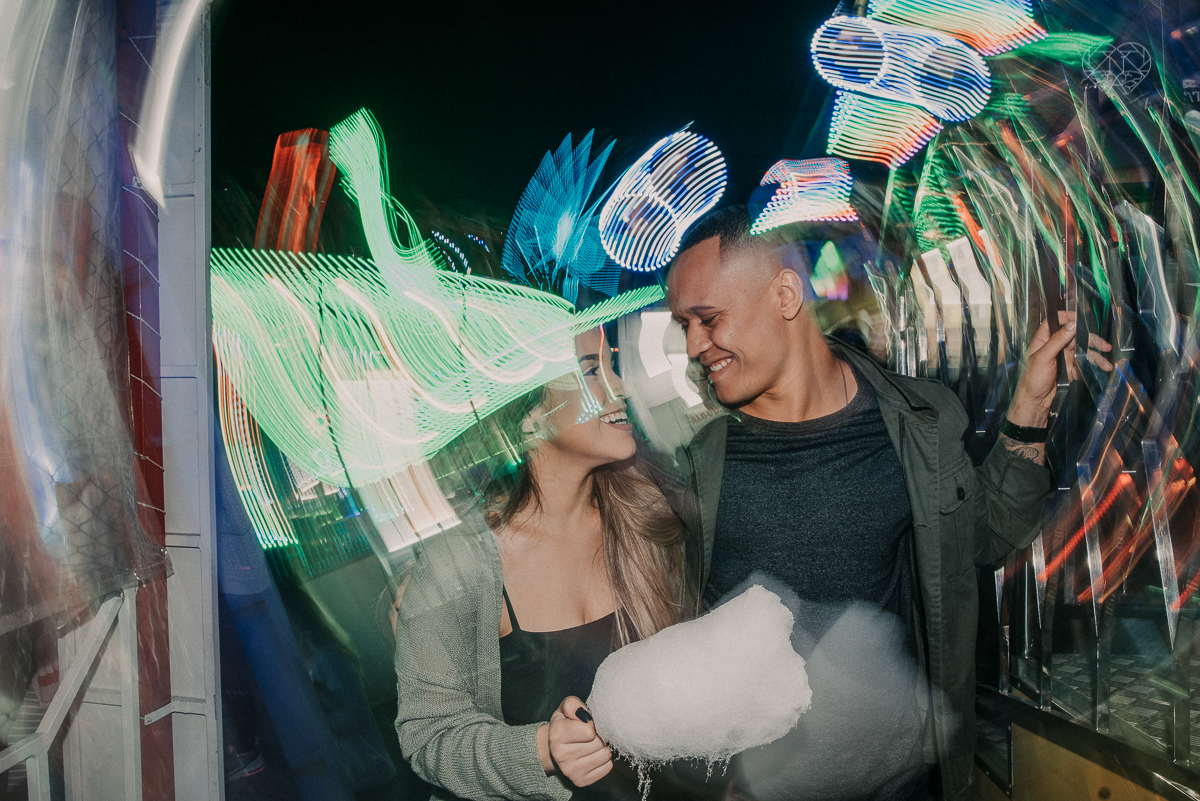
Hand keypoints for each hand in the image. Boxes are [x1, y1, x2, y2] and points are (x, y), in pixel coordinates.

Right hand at [540, 697, 611, 785]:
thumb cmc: (564, 724)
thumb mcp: (565, 709)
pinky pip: (607, 767)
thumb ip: (573, 704)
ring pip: (605, 755)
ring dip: (602, 747)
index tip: (587, 724)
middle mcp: (561, 755)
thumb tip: (586, 715)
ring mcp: (571, 771)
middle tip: (590, 734)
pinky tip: (593, 755)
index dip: (592, 724)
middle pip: (598, 743)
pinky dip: (604, 760)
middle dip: (598, 736)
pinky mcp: (580, 781)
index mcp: (557, 735)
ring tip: (591, 744)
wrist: (553, 749)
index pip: (589, 731)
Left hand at [1007, 311, 1113, 427]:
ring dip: (1095, 353)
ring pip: (1081, 349)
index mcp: (1042, 340)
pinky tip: (1104, 367)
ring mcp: (1062, 357)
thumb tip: (1072, 324)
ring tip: (1108, 359)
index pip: (1054, 321)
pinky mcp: (1069, 367)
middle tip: (1104, 344)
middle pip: (1073, 335)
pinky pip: (1084, 362)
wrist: (1035, 402)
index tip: (1080, 318)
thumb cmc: (1033, 379)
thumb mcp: (1043, 358)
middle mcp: (1053, 346)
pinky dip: (1094, 364)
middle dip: (1089, 338)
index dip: (1066, 317)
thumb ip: (1057, 340)